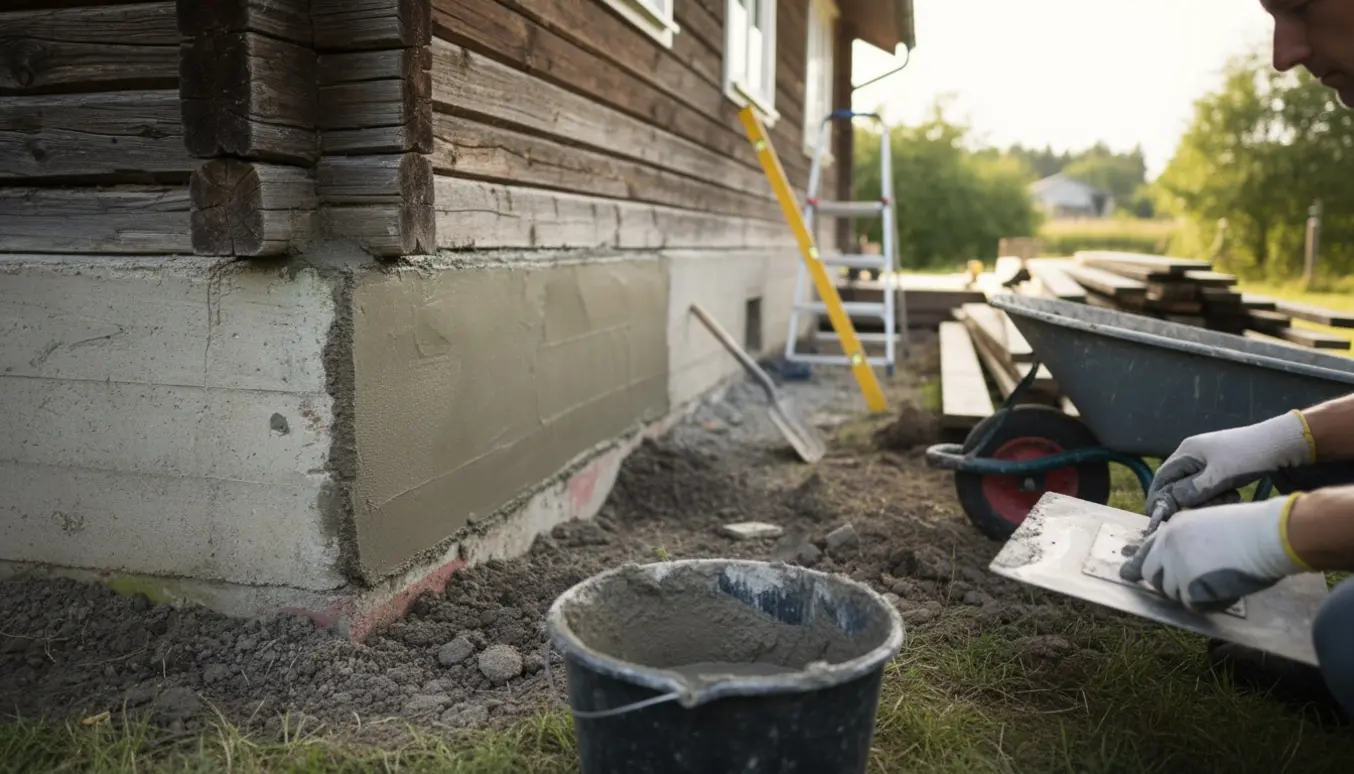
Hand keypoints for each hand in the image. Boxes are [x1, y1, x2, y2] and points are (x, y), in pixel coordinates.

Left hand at [1119, 495, 1311, 612]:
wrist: (1268, 535)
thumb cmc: (1252, 530)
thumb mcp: (1210, 526)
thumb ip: (1190, 542)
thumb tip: (1180, 565)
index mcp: (1174, 527)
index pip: (1147, 549)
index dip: (1139, 564)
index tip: (1128, 575)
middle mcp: (1168, 545)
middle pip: (1152, 575)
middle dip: (1168, 585)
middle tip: (1192, 589)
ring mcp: (1175, 565)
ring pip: (1173, 593)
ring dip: (1193, 594)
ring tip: (1222, 580)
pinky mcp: (1187, 585)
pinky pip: (1193, 605)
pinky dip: (1210, 603)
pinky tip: (1229, 589)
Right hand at [1146, 411, 1313, 520]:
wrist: (1281, 443)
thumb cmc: (1248, 456)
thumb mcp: (1219, 476)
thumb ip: (1192, 490)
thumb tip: (1171, 501)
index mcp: (1187, 451)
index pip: (1162, 477)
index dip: (1157, 497)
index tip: (1158, 516)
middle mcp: (1193, 454)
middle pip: (1178, 483)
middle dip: (1189, 500)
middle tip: (1204, 510)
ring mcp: (1208, 460)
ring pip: (1195, 487)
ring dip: (1207, 499)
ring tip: (1228, 499)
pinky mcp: (1221, 467)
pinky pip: (1210, 486)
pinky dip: (1218, 494)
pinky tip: (1233, 495)